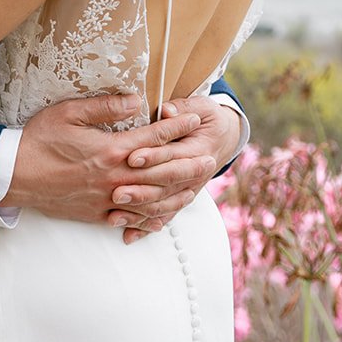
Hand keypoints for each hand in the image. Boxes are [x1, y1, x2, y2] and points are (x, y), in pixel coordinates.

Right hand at [2, 94, 209, 226]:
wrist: (14, 175)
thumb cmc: (39, 139)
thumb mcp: (69, 112)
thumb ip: (105, 107)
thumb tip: (136, 101)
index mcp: (110, 150)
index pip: (153, 137)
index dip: (177, 127)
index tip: (195, 118)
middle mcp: (114, 178)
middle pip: (161, 172)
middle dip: (187, 163)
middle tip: (210, 157)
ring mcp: (107, 199)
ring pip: (151, 200)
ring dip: (176, 193)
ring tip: (195, 187)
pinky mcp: (97, 214)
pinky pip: (131, 219)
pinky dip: (150, 219)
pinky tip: (162, 217)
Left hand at [109, 96, 242, 243]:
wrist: (225, 137)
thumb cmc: (207, 118)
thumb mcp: (201, 106)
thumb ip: (183, 107)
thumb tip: (166, 110)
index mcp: (198, 148)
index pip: (172, 154)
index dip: (153, 156)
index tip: (132, 157)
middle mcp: (194, 173)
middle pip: (165, 184)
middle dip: (141, 189)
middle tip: (117, 192)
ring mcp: (187, 190)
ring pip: (163, 205)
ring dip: (139, 213)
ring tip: (115, 215)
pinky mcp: (179, 200)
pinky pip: (163, 217)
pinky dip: (145, 228)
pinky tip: (128, 235)